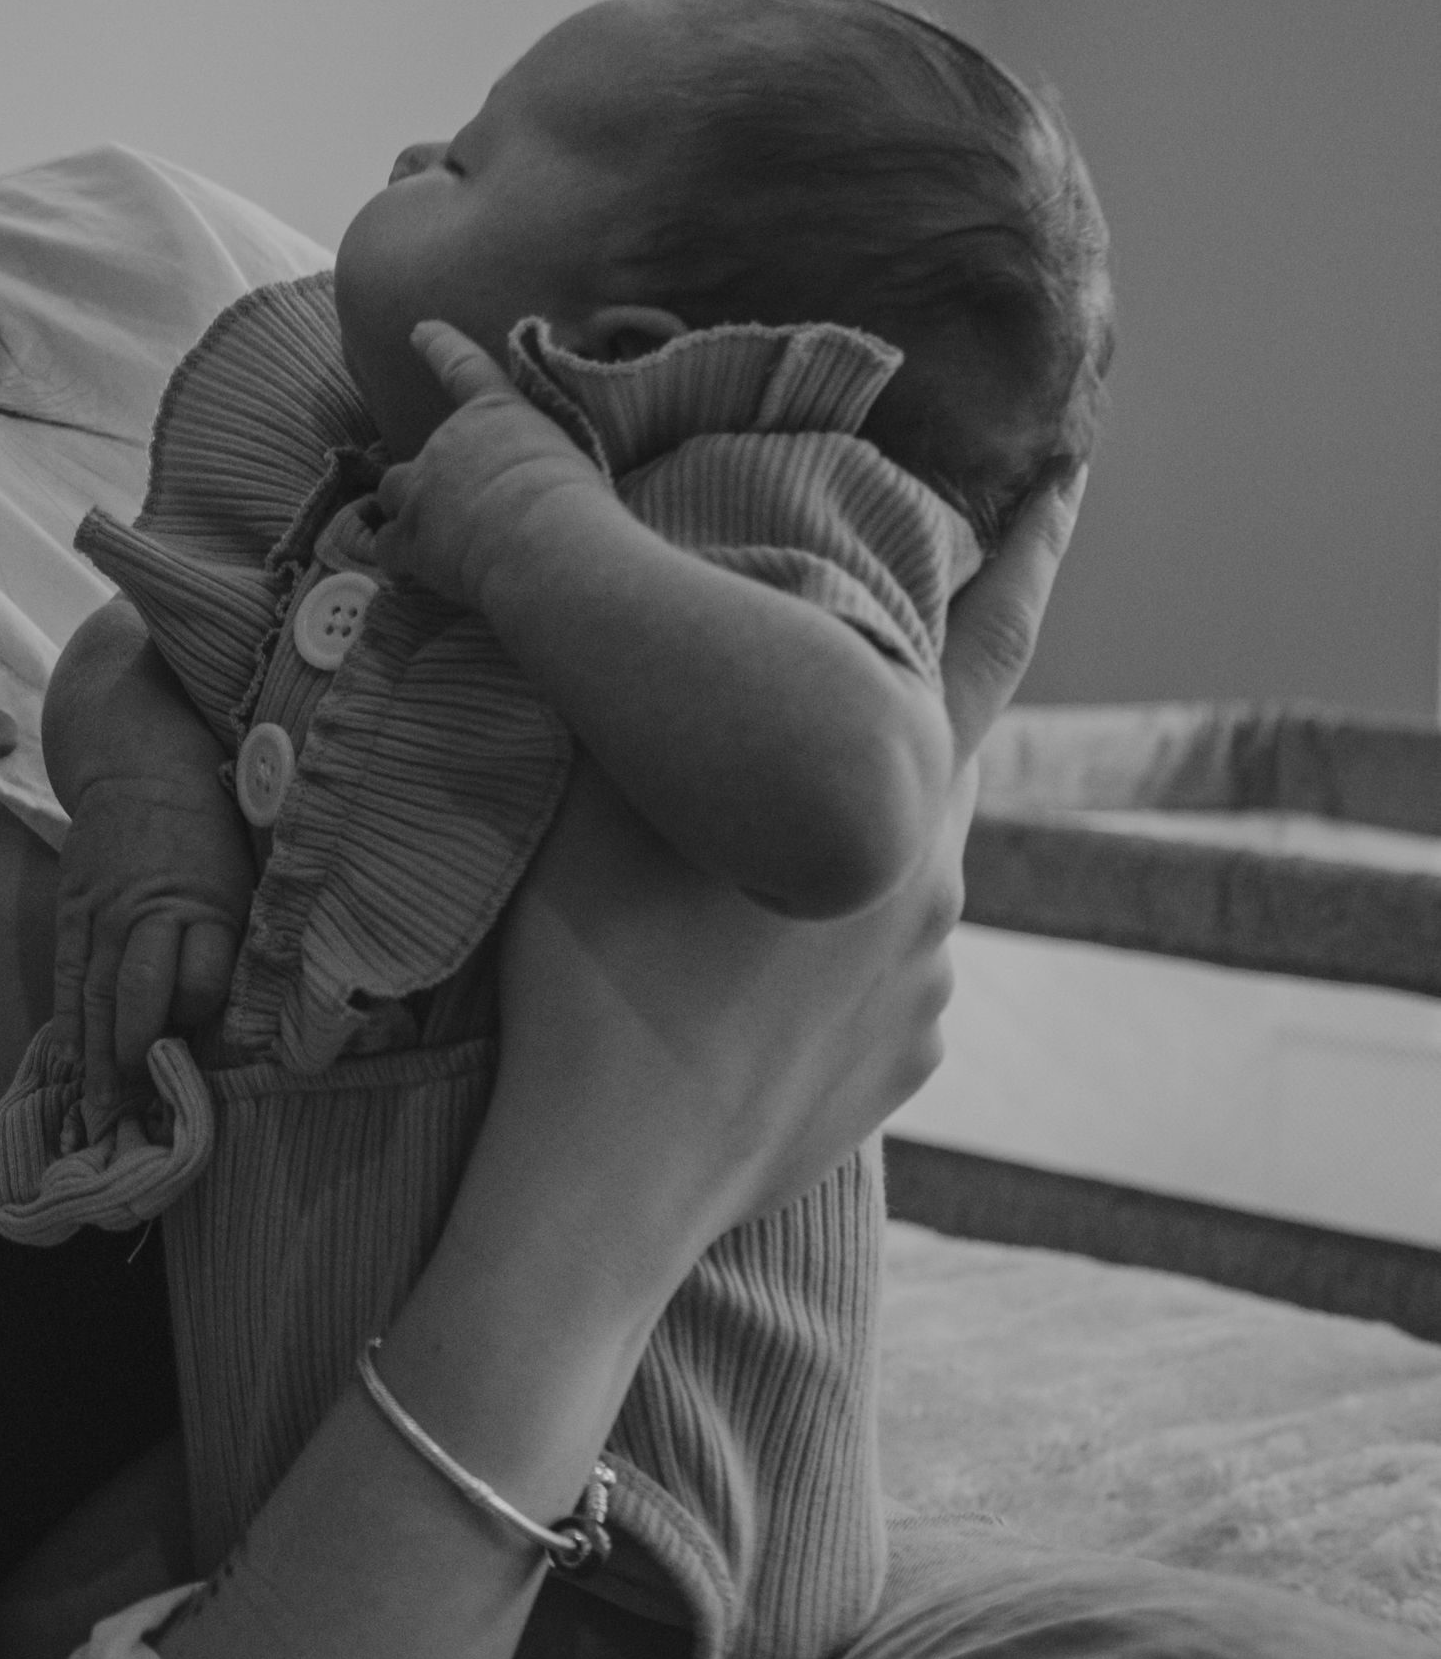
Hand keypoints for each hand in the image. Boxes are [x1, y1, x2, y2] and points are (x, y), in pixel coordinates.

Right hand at [52, 751, 253, 1124]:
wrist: (141, 763)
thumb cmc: (208, 827)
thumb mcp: (242, 873)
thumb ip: (234, 938)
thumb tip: (238, 1015)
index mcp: (207, 902)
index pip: (201, 979)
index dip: (199, 1019)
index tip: (201, 1054)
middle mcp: (150, 910)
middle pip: (139, 993)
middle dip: (137, 1056)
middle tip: (137, 1109)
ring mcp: (103, 910)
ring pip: (97, 992)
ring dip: (98, 1054)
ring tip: (100, 1105)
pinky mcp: (72, 907)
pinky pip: (67, 972)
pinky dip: (68, 1019)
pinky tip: (69, 1058)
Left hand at [374, 321, 612, 614]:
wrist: (547, 540)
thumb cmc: (576, 502)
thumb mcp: (569, 463)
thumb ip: (542, 463)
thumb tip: (545, 491)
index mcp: (496, 414)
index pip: (463, 368)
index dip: (439, 346)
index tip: (419, 330)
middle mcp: (450, 442)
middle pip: (424, 454)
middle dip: (435, 479)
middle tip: (465, 510)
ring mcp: (424, 489)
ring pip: (393, 494)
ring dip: (405, 512)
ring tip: (429, 536)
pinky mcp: (411, 537)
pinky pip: (387, 547)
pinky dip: (397, 559)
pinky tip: (413, 573)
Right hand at [483, 461, 1078, 1239]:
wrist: (602, 1180)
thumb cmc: (588, 956)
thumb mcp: (595, 778)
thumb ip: (645, 673)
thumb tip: (625, 585)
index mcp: (891, 780)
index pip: (993, 632)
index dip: (1034, 549)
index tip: (1069, 478)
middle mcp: (942, 872)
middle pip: (930, 753)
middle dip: (879, 714)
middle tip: (807, 694)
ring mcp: (931, 983)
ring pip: (893, 871)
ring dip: (833, 847)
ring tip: (722, 877)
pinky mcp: (907, 1065)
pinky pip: (876, 977)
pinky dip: (826, 955)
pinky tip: (740, 973)